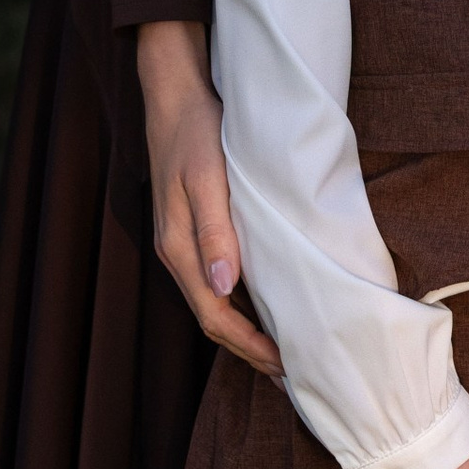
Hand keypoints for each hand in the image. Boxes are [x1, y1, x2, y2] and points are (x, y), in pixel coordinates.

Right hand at [136, 21, 281, 371]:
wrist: (174, 94)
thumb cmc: (194, 132)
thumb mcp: (207, 177)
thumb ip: (216, 231)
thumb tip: (225, 287)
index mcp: (178, 249)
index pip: (215, 317)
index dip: (250, 347)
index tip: (286, 365)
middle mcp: (177, 255)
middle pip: (214, 320)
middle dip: (251, 350)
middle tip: (294, 373)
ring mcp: (183, 245)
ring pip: (216, 304)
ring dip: (248, 331)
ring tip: (284, 351)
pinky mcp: (193, 232)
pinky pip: (218, 282)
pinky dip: (242, 304)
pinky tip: (266, 307)